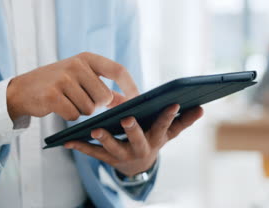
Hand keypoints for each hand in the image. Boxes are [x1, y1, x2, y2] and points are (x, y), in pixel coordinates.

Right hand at [6, 52, 138, 120]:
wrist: (23, 89)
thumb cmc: (57, 84)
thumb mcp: (81, 79)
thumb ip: (105, 89)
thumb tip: (129, 101)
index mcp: (87, 58)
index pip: (118, 70)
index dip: (130, 87)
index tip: (138, 101)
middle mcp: (76, 65)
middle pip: (104, 97)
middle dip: (96, 106)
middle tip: (81, 100)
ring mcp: (64, 79)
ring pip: (89, 109)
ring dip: (81, 111)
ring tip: (66, 101)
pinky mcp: (53, 95)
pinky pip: (74, 115)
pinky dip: (69, 116)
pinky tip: (58, 107)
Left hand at [64, 104, 203, 175]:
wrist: (137, 167)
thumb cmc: (152, 140)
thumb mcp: (168, 134)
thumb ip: (183, 121)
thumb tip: (201, 108)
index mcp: (155, 139)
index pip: (164, 126)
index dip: (168, 115)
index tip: (173, 102)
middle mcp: (140, 148)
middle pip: (137, 139)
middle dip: (133, 129)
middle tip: (127, 118)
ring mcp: (122, 155)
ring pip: (113, 148)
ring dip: (104, 139)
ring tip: (95, 130)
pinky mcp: (106, 159)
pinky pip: (92, 153)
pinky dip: (80, 147)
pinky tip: (68, 141)